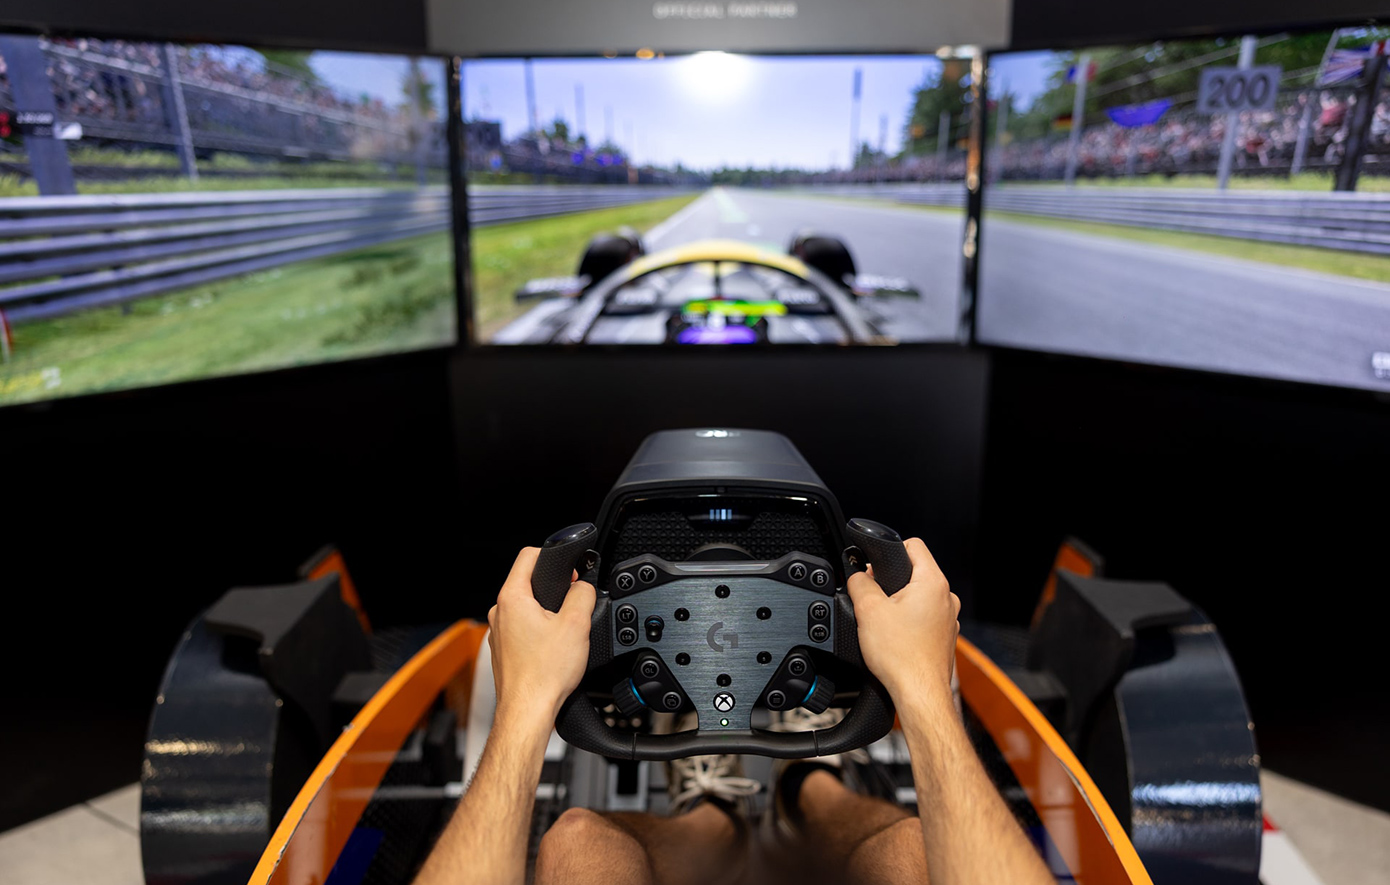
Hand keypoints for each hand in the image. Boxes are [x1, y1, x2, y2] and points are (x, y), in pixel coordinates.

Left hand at [487, 547, 595, 727]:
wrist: (528, 711)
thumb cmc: (544, 674)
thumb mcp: (577, 624)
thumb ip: (583, 594)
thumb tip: (584, 587)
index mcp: (512, 598)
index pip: (528, 556)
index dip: (553, 556)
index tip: (569, 570)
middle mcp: (499, 613)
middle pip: (528, 584)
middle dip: (553, 589)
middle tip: (573, 605)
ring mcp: (498, 633)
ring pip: (525, 609)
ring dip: (546, 614)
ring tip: (564, 632)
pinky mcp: (503, 651)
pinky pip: (522, 630)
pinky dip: (538, 633)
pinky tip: (552, 650)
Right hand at [847, 537, 959, 708]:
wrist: (919, 694)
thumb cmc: (901, 657)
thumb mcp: (868, 610)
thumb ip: (859, 583)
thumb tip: (857, 575)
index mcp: (932, 583)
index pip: (913, 546)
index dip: (889, 551)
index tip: (874, 567)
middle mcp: (947, 598)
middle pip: (915, 572)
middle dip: (891, 581)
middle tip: (873, 599)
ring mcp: (949, 619)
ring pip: (920, 597)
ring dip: (900, 603)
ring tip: (883, 622)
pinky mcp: (944, 637)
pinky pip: (924, 618)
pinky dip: (909, 622)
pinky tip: (895, 638)